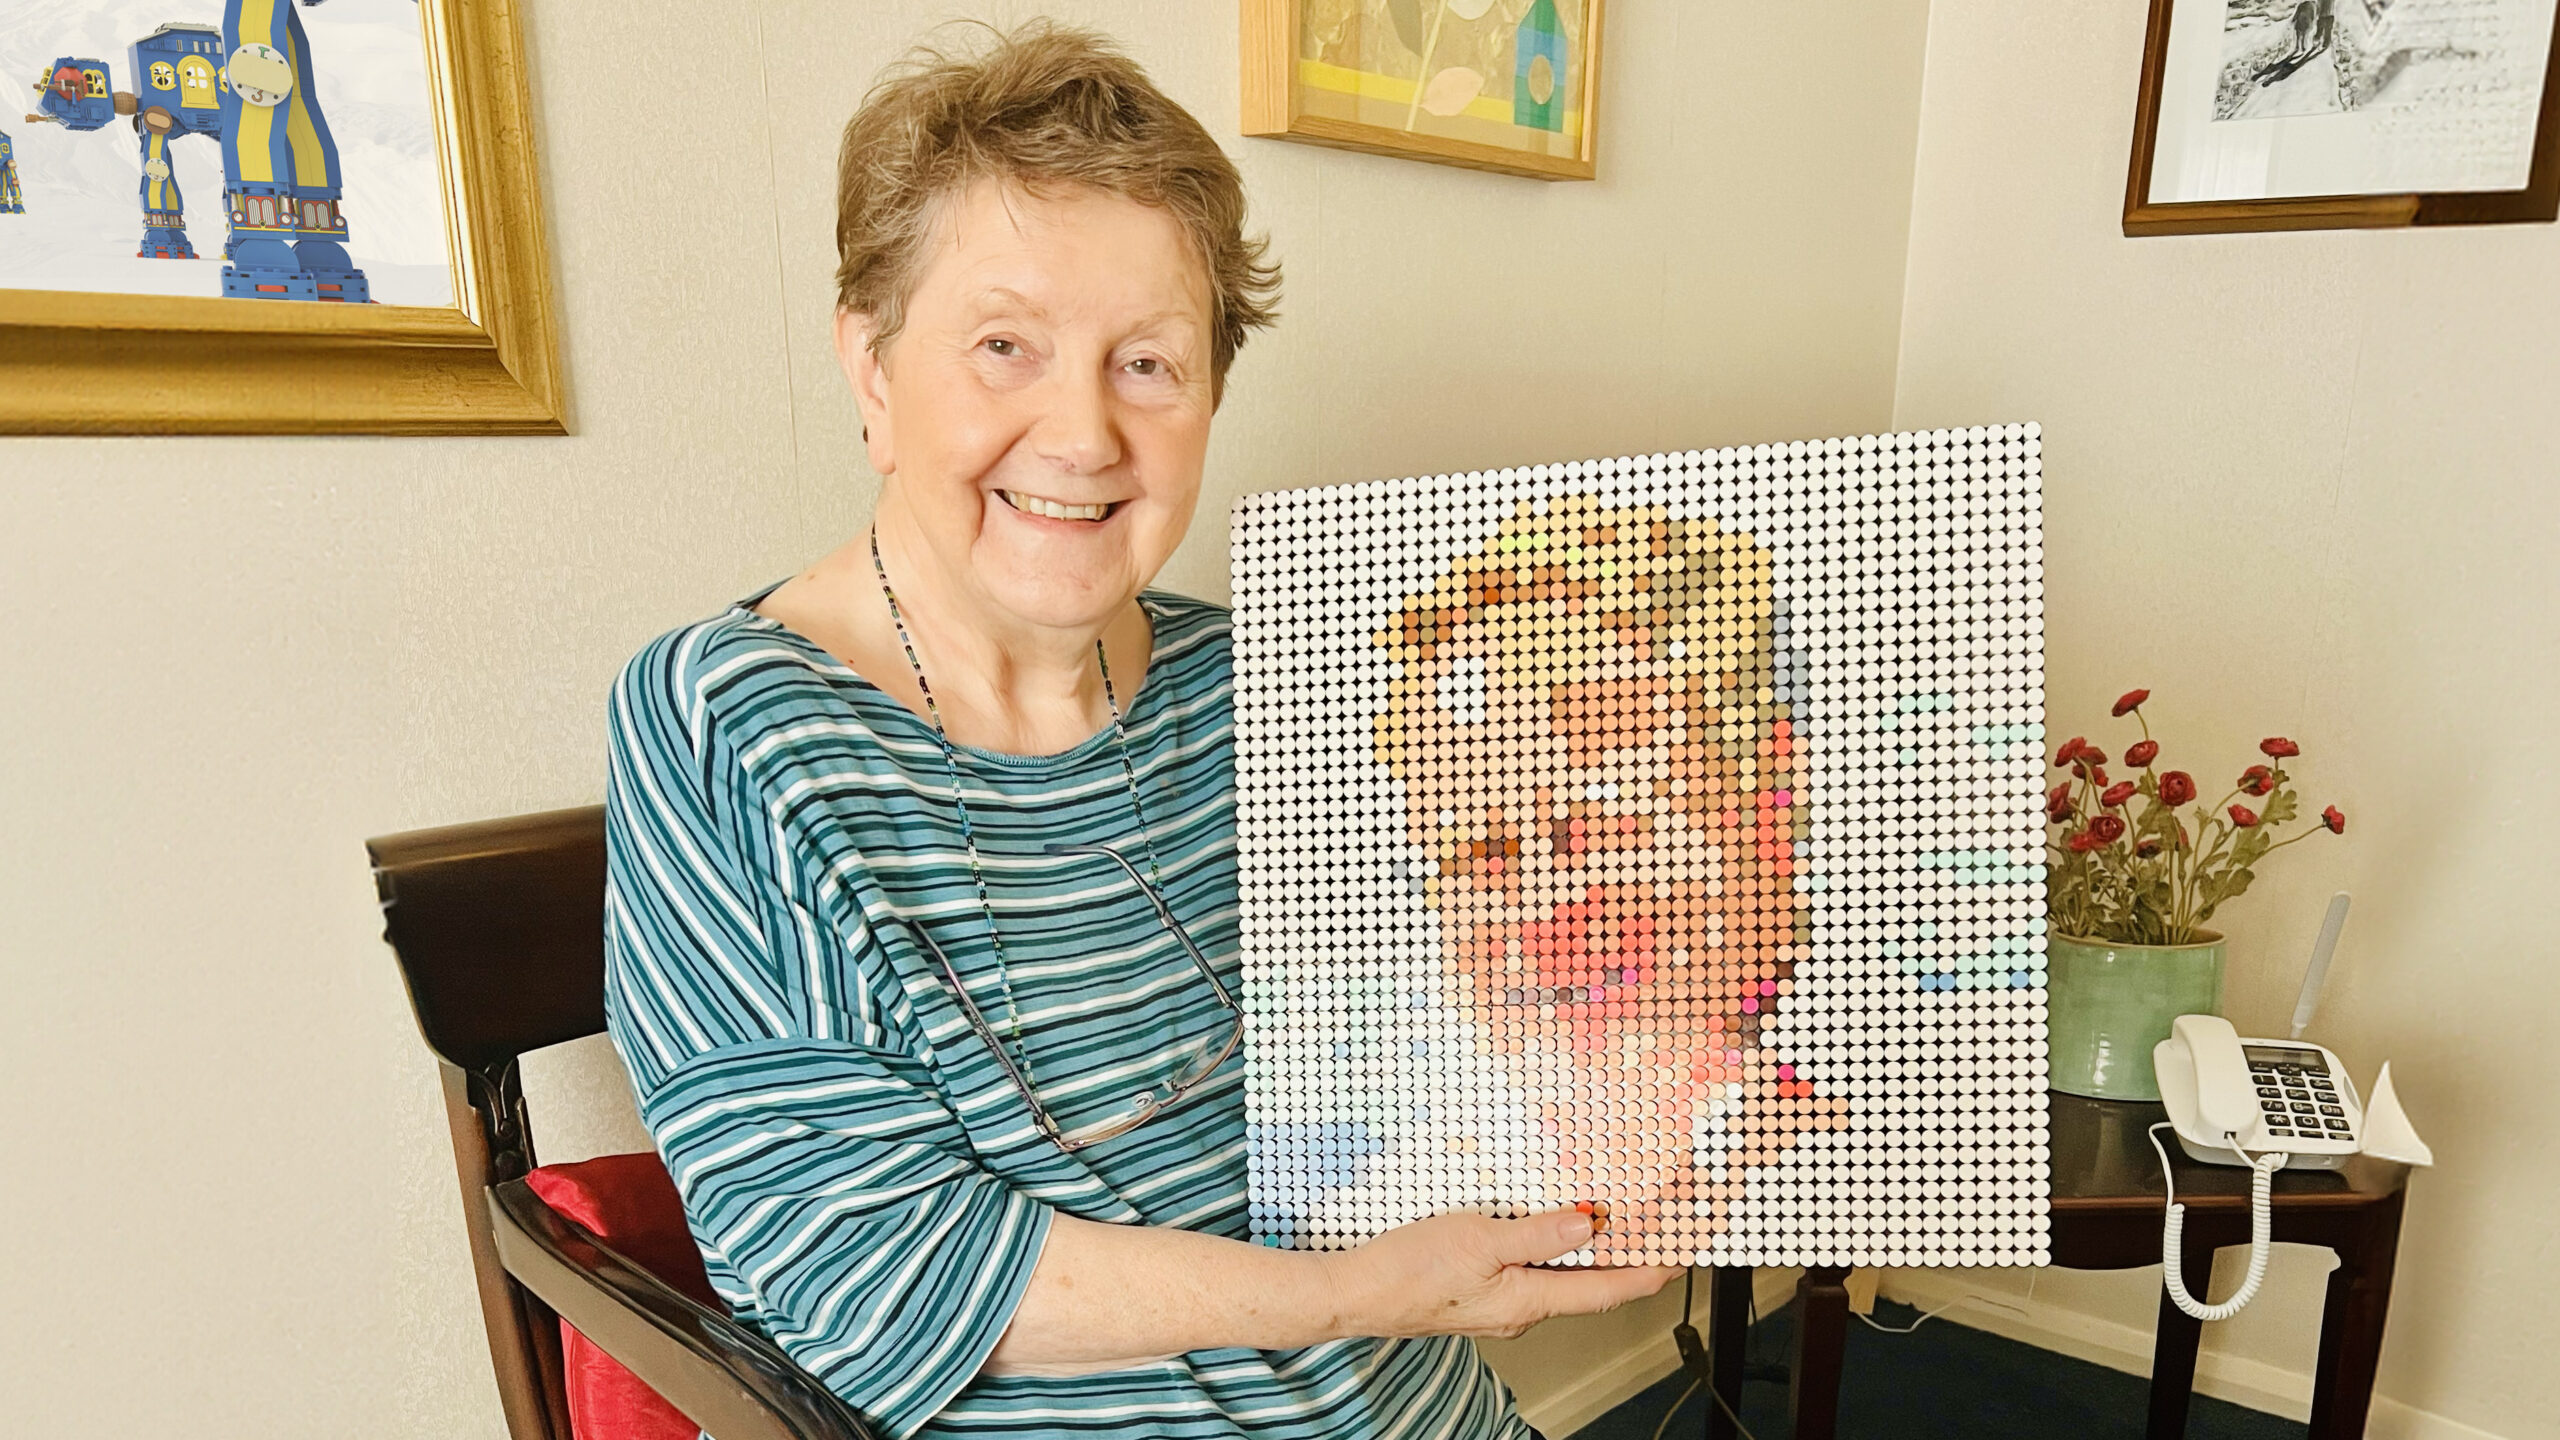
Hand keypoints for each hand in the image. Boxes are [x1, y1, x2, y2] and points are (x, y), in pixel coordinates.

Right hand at [1325, 1208, 1679, 1340]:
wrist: (1354, 1293)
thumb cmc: (1406, 1273)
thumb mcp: (1477, 1241)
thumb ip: (1536, 1233)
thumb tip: (1588, 1223)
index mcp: (1528, 1302)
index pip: (1607, 1290)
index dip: (1649, 1272)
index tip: (1681, 1253)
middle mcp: (1520, 1310)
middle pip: (1588, 1286)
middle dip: (1624, 1258)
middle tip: (1654, 1227)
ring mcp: (1499, 1303)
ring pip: (1559, 1278)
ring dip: (1587, 1252)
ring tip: (1612, 1221)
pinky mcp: (1479, 1292)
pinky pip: (1529, 1272)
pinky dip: (1550, 1250)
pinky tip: (1546, 1226)